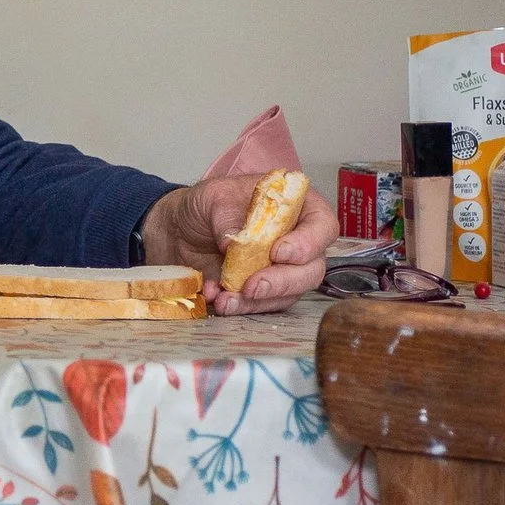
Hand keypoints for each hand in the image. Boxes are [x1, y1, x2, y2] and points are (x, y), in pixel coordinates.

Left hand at [139, 176, 337, 313]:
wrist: (182, 230)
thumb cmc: (208, 206)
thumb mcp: (213, 198)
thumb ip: (226, 216)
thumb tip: (232, 243)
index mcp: (298, 208)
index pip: (322, 227)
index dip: (307, 243)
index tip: (279, 252)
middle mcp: (298, 241)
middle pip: (312, 269)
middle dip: (283, 281)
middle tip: (253, 286)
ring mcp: (283, 270)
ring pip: (288, 294)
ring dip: (257, 301)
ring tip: (226, 299)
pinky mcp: (264, 291)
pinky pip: (262, 306)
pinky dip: (240, 306)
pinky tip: (216, 298)